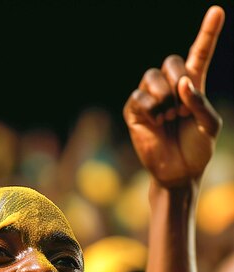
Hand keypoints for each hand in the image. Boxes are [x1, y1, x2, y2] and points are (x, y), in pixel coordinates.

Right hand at [123, 6, 224, 187]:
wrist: (179, 173)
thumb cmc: (197, 150)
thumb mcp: (210, 126)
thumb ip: (201, 102)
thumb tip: (182, 83)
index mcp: (193, 87)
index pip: (199, 53)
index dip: (208, 32)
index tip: (217, 11)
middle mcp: (170, 89)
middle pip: (171, 61)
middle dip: (178, 78)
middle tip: (181, 106)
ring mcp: (151, 100)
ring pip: (152, 76)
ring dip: (164, 95)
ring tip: (168, 115)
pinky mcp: (136, 112)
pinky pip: (139, 96)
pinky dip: (151, 107)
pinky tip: (156, 121)